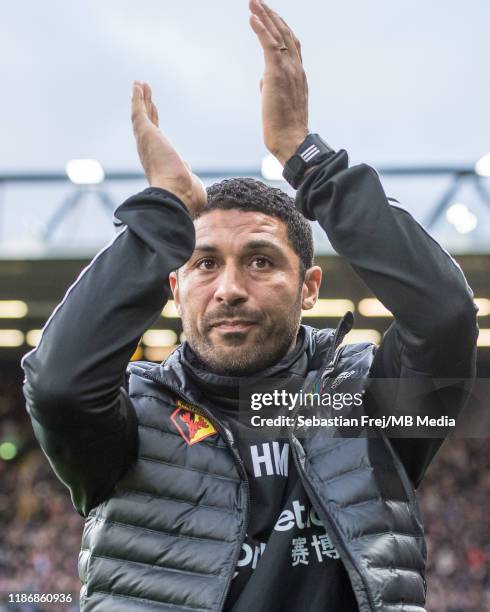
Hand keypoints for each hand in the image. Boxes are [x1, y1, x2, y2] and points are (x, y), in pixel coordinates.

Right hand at [131, 81, 206, 214]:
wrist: (176, 194)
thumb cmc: (186, 196)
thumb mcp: (190, 184)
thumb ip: (189, 178)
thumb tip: (193, 180)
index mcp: (160, 163)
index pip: (156, 140)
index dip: (155, 125)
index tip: (154, 112)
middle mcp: (150, 152)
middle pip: (147, 125)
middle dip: (147, 108)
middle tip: (145, 94)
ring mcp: (147, 143)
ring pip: (142, 117)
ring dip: (141, 100)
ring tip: (141, 85)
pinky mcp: (146, 134)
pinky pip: (139, 113)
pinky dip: (137, 99)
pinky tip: (137, 86)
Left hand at [249, 0, 307, 165]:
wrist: (292, 140)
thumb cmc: (284, 128)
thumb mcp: (278, 103)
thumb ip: (272, 87)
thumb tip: (264, 80)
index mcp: (298, 75)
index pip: (291, 45)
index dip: (281, 28)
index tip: (270, 16)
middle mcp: (296, 69)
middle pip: (285, 34)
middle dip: (271, 16)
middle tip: (259, 1)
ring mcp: (289, 71)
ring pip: (277, 36)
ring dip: (265, 16)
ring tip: (253, 2)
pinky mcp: (277, 75)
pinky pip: (269, 46)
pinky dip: (261, 30)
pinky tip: (252, 18)